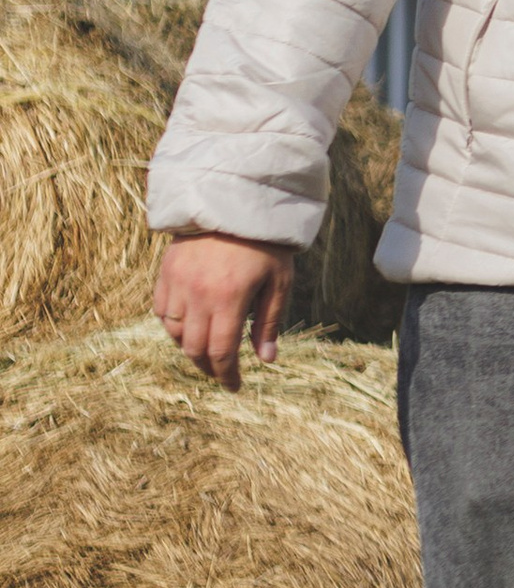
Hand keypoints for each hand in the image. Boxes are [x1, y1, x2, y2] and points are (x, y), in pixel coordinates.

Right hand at [154, 233, 297, 388]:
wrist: (233, 200)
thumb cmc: (264, 243)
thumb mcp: (279, 282)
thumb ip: (270, 322)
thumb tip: (266, 360)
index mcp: (229, 299)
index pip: (221, 352)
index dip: (227, 375)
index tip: (235, 387)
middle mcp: (198, 295)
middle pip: (194, 348)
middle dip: (208, 367)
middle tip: (221, 373)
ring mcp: (177, 283)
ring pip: (173, 332)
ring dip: (188, 348)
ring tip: (206, 352)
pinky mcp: (166, 272)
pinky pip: (160, 310)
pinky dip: (171, 326)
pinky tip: (187, 328)